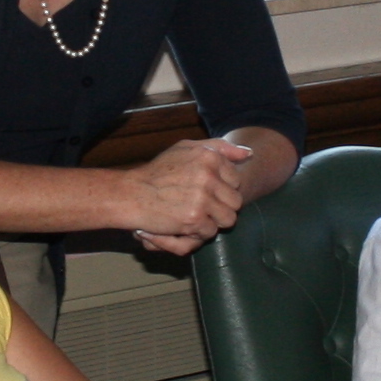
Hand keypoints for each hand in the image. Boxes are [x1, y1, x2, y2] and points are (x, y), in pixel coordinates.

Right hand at [117, 136, 255, 249]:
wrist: (131, 194)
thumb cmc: (159, 172)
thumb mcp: (186, 149)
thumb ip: (219, 148)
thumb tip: (249, 154)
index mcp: (209, 156)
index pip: (236, 180)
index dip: (222, 189)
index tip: (204, 190)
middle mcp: (208, 175)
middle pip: (236, 202)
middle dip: (221, 207)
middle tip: (201, 207)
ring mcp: (202, 198)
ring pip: (228, 219)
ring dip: (213, 221)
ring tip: (195, 216)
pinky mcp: (194, 219)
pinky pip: (210, 232)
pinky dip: (198, 232)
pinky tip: (183, 223)